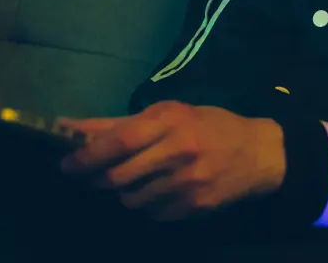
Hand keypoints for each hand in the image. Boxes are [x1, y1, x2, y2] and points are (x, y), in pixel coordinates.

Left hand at [58, 101, 285, 220]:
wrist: (259, 154)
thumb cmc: (209, 125)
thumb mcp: (169, 113)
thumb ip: (118, 123)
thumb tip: (70, 127)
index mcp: (171, 122)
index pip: (120, 141)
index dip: (88, 155)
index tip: (67, 163)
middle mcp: (179, 152)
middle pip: (120, 176)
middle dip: (100, 178)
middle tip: (96, 174)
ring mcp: (188, 183)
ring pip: (132, 199)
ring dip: (124, 191)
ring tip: (138, 178)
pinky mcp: (195, 207)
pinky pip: (153, 214)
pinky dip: (148, 204)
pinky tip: (160, 190)